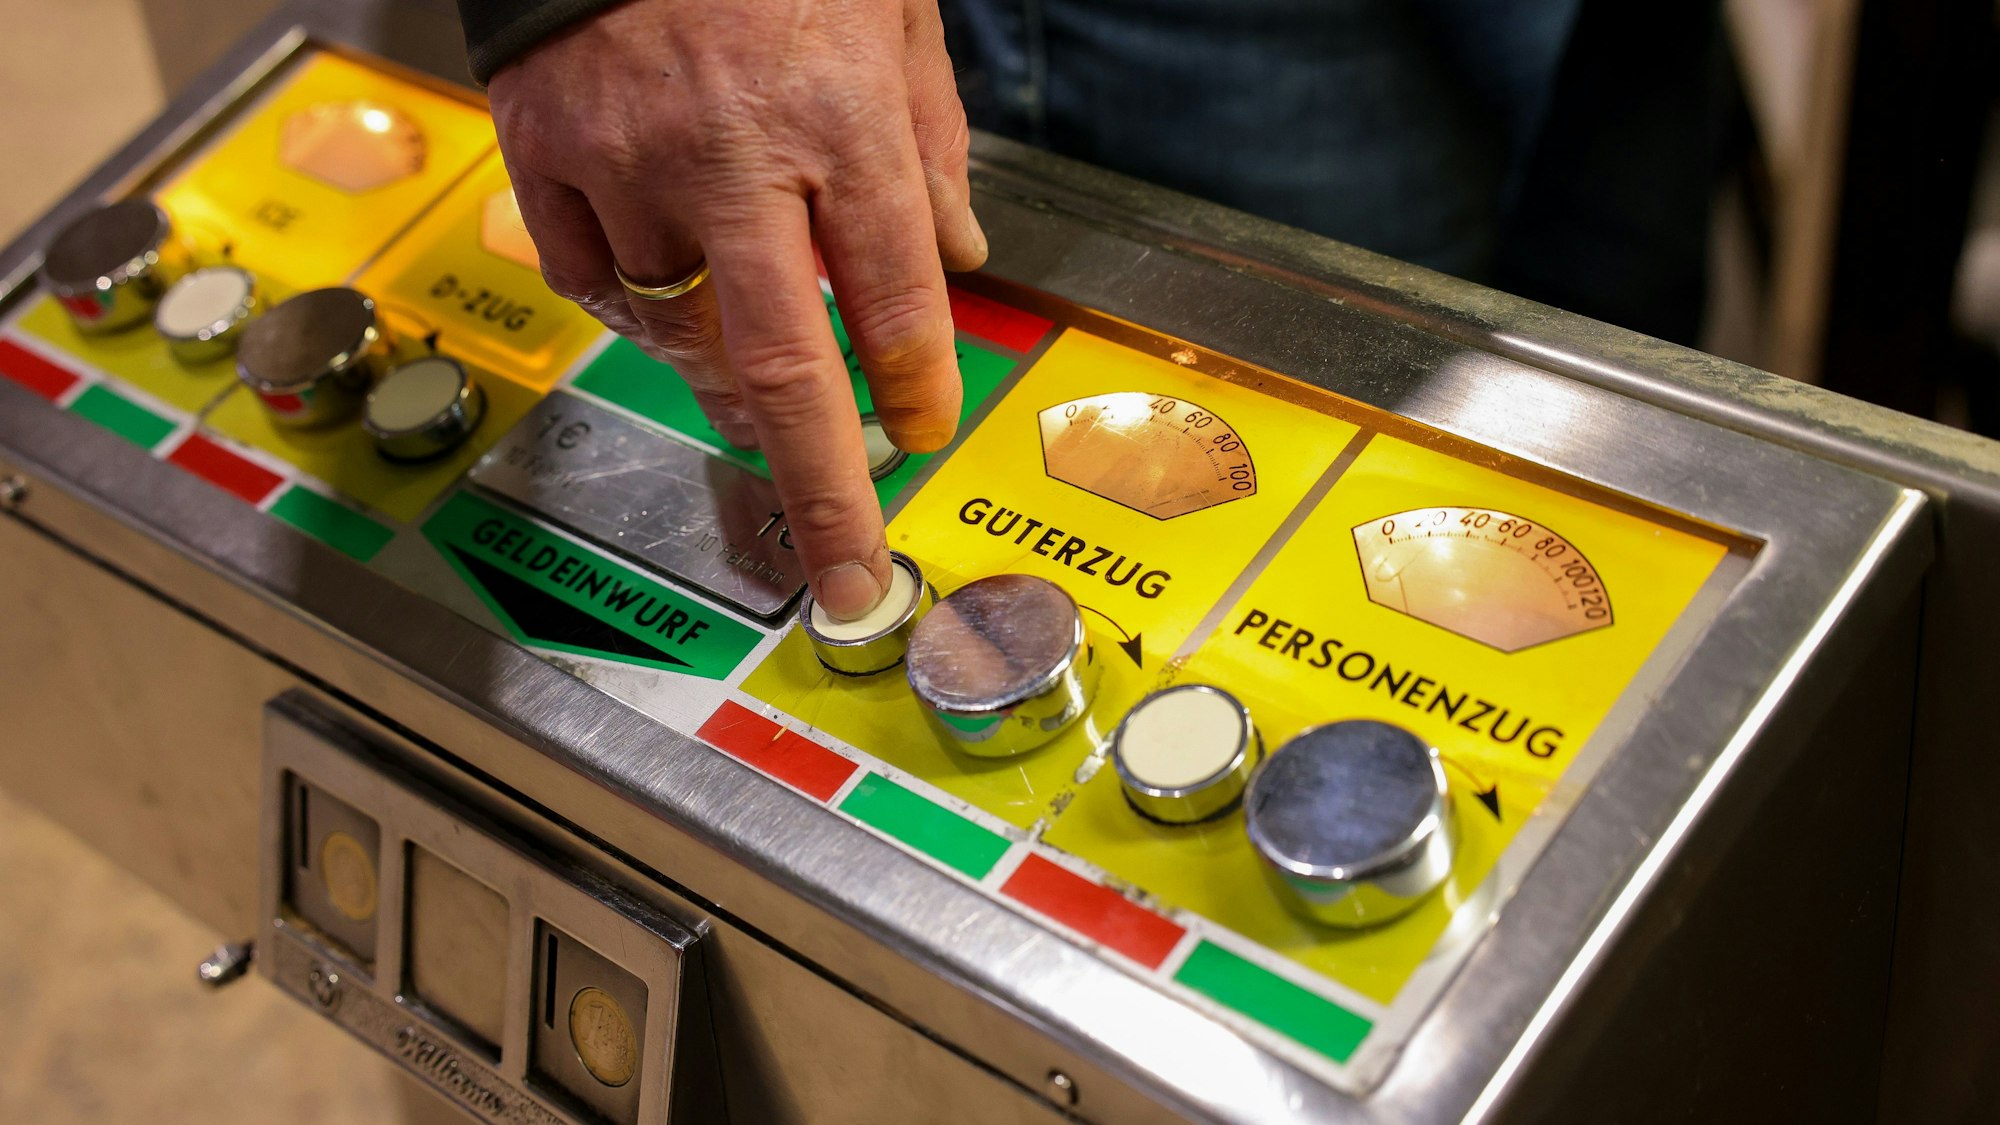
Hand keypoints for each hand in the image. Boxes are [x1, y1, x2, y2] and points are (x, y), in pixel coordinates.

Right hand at [488, 0, 985, 618]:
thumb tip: (962, 262)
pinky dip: (636, 305)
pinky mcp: (544, 147)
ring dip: (729, 378)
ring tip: (759, 392)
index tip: (923, 433)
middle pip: (787, 365)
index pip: (897, 298)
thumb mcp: (894, 9)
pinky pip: (594, 278)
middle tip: (848, 572)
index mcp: (838, 114)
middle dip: (825, 490)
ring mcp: (626, 157)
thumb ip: (932, 140)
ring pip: (681, 328)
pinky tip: (670, 291)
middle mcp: (734, 153)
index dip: (918, 386)